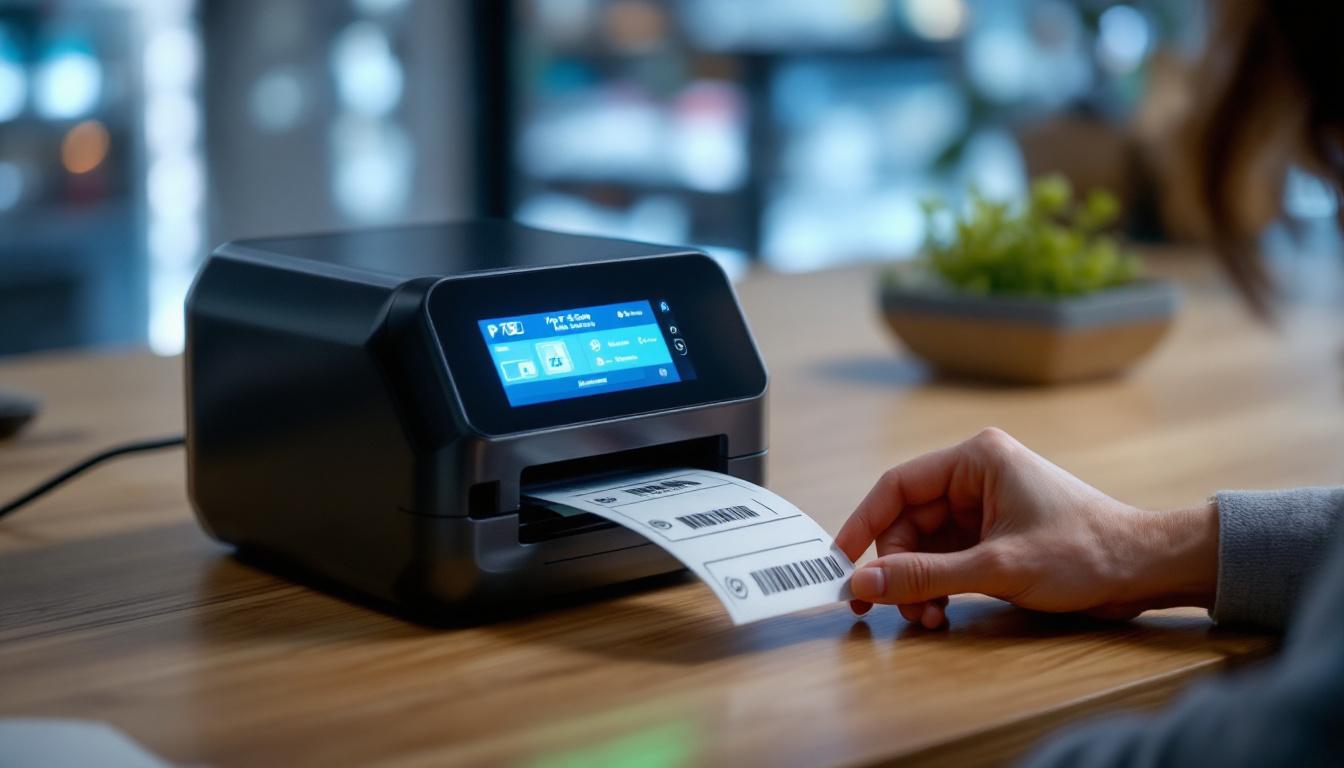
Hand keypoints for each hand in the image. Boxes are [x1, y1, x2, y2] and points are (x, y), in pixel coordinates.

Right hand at [837, 428, 1217, 627]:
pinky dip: (938, 587)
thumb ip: (925, 575)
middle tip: (892, 606)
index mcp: (976, 460)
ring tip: (927, 617)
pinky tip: (941, 613)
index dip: (863, 525)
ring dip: (917, 583)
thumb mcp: (997, 568)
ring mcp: (985, 507)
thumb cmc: (1086, 552)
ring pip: (924, 545)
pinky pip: (947, 558)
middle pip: (907, 522)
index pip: (896, 487)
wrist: (1146, 570)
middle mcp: (976, 477)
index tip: (841, 563)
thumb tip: (864, 583)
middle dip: (897, 567)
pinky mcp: (994, 535)